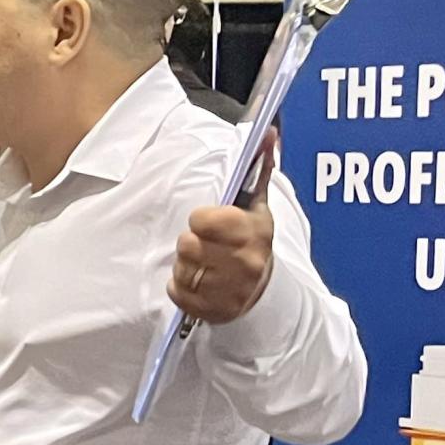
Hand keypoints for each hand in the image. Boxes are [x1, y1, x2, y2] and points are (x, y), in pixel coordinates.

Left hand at [168, 127, 276, 323]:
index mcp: (253, 233)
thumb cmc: (253, 243)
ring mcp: (229, 291)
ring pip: (181, 269)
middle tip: (206, 246)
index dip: (201, 220)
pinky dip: (181, 287)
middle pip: (187, 245)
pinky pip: (177, 292)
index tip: (210, 224)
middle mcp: (244, 264)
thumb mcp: (258, 208)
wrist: (263, 293)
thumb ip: (259, 170)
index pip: (203, 220)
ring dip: (186, 266)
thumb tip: (268, 132)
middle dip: (192, 243)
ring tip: (204, 265)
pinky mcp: (212, 311)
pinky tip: (199, 283)